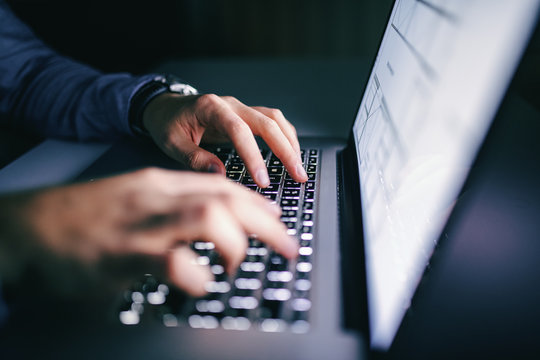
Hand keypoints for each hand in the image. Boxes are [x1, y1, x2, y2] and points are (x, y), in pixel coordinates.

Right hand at [0, 168, 297, 297]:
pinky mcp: (123, 256)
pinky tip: (199, 283)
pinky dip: (196, 276)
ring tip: (237, 264)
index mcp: (158, 184)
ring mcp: (140, 225)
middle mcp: (155, 198)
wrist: (28, 228)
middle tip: (287, 245)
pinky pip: (173, 262)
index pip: (222, 185)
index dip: (257, 203)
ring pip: (207, 217)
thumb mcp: (132, 200)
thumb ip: (171, 206)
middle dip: (266, 223)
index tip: (276, 218)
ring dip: (235, 243)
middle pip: (226, 198)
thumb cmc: (83, 218)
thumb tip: (215, 220)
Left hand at [142, 93, 307, 186]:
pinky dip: (284, 137)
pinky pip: (271, 122)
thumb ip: (195, 158)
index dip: (254, 155)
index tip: (262, 180)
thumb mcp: (171, 143)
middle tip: (297, 175)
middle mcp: (231, 104)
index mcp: (211, 108)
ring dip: (290, 143)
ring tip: (299, 168)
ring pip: (274, 119)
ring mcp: (240, 108)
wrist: (165, 107)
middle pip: (267, 122)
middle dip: (286, 150)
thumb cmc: (167, 123)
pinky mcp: (245, 116)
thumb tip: (220, 175)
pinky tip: (290, 154)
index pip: (240, 131)